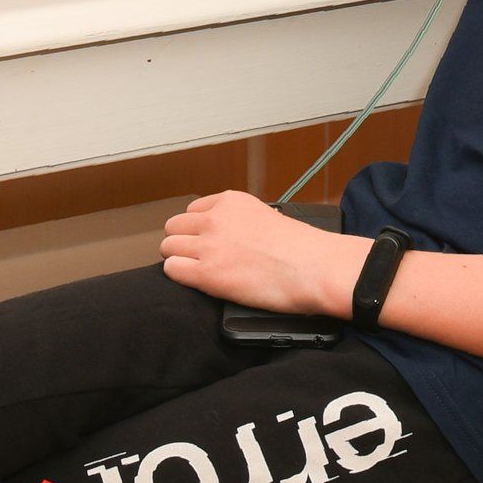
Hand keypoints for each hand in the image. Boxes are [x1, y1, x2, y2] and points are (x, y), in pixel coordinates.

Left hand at [159, 191, 366, 314]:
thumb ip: (241, 220)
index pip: (192, 211)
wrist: (314, 267)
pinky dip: (179, 275)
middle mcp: (214, 218)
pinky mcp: (207, 273)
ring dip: (178, 258)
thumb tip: (232, 234)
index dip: (197, 229)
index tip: (206, 241)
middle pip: (174, 227)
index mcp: (229, 202)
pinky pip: (172, 269)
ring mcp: (208, 245)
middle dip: (183, 242)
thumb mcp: (266, 214)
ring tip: (195, 271)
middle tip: (197, 258)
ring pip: (168, 246)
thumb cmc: (301, 248)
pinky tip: (195, 281)